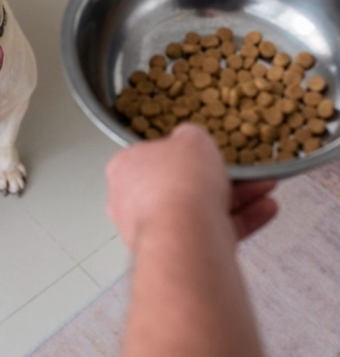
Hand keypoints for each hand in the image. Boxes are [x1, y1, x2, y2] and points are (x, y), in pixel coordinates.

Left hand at [106, 124, 277, 250]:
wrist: (185, 234)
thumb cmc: (179, 180)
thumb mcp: (191, 139)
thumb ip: (190, 137)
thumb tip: (189, 140)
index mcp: (125, 168)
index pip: (151, 156)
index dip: (180, 153)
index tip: (202, 153)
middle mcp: (131, 201)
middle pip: (178, 184)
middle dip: (216, 177)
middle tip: (241, 171)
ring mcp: (153, 230)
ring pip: (199, 209)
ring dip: (237, 197)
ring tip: (264, 186)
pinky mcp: (178, 253)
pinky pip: (210, 232)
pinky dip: (239, 220)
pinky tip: (266, 208)